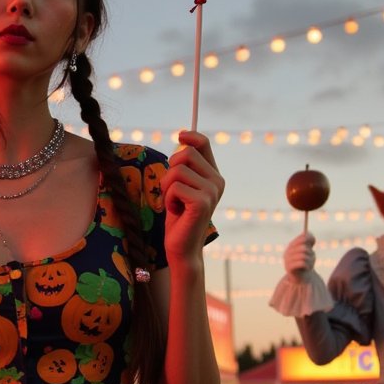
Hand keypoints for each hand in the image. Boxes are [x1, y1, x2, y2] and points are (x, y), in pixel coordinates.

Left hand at [162, 130, 224, 262]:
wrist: (182, 248)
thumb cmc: (178, 217)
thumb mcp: (181, 187)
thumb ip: (184, 167)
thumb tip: (182, 138)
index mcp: (213, 176)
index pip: (204, 144)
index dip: (190, 136)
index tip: (180, 135)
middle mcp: (217, 181)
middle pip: (185, 153)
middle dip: (169, 171)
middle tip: (171, 191)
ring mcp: (212, 191)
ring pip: (177, 170)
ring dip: (166, 187)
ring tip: (174, 203)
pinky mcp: (202, 202)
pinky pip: (174, 187)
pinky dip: (168, 199)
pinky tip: (176, 212)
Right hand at [284, 232, 315, 275]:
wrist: (302, 277)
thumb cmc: (306, 263)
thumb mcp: (310, 251)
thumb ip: (310, 242)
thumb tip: (311, 236)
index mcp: (291, 246)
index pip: (301, 238)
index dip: (309, 239)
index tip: (313, 243)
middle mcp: (287, 252)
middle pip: (303, 248)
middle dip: (310, 253)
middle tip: (311, 258)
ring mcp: (287, 260)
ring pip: (303, 256)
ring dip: (310, 261)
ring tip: (310, 264)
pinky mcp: (288, 268)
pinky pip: (301, 263)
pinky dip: (307, 266)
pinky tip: (307, 268)